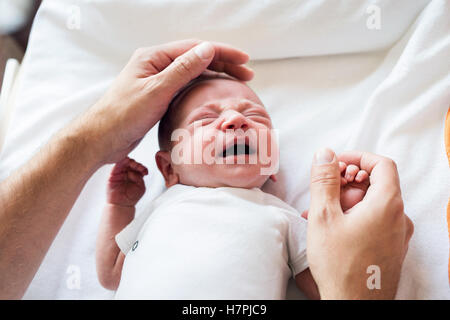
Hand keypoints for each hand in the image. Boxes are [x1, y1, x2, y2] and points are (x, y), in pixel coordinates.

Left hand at [75, 39, 252, 163]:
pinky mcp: (157, 95)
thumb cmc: (123, 116)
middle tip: (247, 73)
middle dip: (223, 63)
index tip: (244, 60)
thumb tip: (208, 49)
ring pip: (193, 72)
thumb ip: (183, 70)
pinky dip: (203, 86)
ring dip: (215, 75)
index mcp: (153, 57)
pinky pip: (186, 86)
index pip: (195, 48)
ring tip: (237, 81)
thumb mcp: (156, 91)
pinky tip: (214, 92)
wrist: (101, 139)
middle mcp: (156, 65)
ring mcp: (157, 80)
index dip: (222, 52)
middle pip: (196, 58)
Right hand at [107, 157, 147, 206]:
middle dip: (137, 164)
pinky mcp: (113, 174)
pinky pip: (117, 165)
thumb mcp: (140, 187)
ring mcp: (120, 173)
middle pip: (132, 163)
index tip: (145, 172)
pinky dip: (121, 161)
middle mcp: (127, 173)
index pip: (139, 168)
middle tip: (139, 168)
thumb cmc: (132, 197)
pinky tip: (126, 161)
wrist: (122, 205)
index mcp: (135, 175)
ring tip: (134, 165)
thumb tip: (132, 172)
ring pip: (125, 162)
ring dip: (130, 162)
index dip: (142, 168)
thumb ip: (139, 178)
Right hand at [306, 148, 413, 298]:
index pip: (382, 164)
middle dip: (346, 182)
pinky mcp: (392, 248)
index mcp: (387, 205)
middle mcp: (399, 218)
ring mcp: (398, 235)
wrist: (354, 305)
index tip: (337, 163)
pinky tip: (332, 228)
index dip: (358, 157)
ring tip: (319, 214)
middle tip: (324, 191)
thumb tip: (325, 154)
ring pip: (373, 204)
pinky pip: (375, 222)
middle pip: (376, 184)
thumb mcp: (324, 216)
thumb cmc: (340, 265)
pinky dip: (354, 217)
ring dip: (346, 201)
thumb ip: (324, 180)